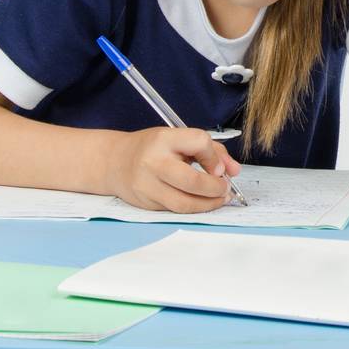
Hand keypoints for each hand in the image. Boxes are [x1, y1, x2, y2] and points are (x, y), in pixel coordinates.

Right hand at [106, 127, 239, 212]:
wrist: (114, 161)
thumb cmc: (152, 148)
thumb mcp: (179, 139)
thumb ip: (211, 151)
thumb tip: (234, 170)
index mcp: (164, 139)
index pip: (199, 142)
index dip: (215, 156)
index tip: (220, 167)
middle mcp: (153, 162)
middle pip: (192, 181)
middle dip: (215, 188)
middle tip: (225, 188)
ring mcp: (147, 186)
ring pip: (184, 203)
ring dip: (208, 204)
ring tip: (219, 198)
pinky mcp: (145, 204)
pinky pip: (175, 210)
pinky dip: (193, 208)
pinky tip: (201, 203)